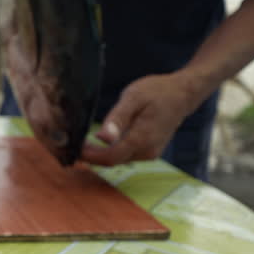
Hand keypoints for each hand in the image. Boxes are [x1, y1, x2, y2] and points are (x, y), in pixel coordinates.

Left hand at [80, 73, 200, 166]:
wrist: (182, 94)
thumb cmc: (157, 91)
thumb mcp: (133, 98)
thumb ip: (117, 119)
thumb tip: (102, 138)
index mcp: (142, 139)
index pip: (109, 157)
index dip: (89, 156)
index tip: (72, 147)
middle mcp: (147, 151)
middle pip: (112, 161)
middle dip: (91, 156)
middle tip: (70, 144)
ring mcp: (149, 153)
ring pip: (117, 159)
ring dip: (98, 154)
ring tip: (80, 141)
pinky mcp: (149, 151)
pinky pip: (124, 155)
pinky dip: (109, 151)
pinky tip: (96, 141)